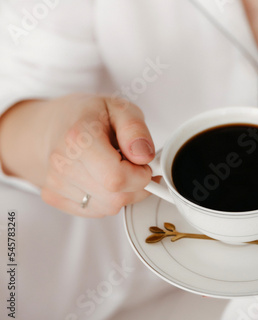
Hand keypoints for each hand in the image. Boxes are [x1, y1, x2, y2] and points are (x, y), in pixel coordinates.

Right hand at [0, 94, 154, 216]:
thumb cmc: (89, 115)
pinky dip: (108, 199)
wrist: (52, 122)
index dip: (141, 176)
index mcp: (79, 138)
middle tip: (134, 166)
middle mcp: (62, 163)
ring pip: (108, 208)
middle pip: (115, 198)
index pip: (117, 178)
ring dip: (123, 193)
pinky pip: (95, 211)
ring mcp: (55, 182)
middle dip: (136, 186)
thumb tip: (144, 156)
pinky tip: (103, 178)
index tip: (144, 164)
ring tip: (116, 168)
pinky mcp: (53, 196)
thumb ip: (135, 130)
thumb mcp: (120, 108)